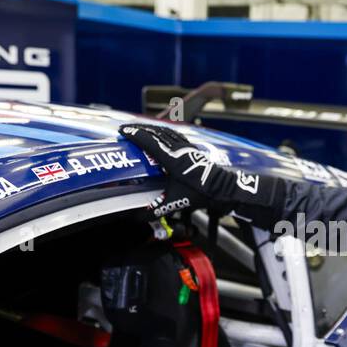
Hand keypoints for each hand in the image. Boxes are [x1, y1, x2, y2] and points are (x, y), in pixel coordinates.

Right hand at [119, 122, 283, 221]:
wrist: (223, 188)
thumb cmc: (201, 193)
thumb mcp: (176, 202)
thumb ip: (157, 210)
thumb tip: (140, 217)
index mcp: (171, 158)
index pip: (149, 141)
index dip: (134, 135)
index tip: (123, 131)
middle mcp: (178, 149)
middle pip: (155, 132)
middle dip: (139, 129)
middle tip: (127, 128)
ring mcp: (186, 147)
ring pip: (166, 132)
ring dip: (151, 128)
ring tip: (140, 128)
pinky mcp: (192, 149)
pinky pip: (175, 135)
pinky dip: (165, 132)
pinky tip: (163, 133)